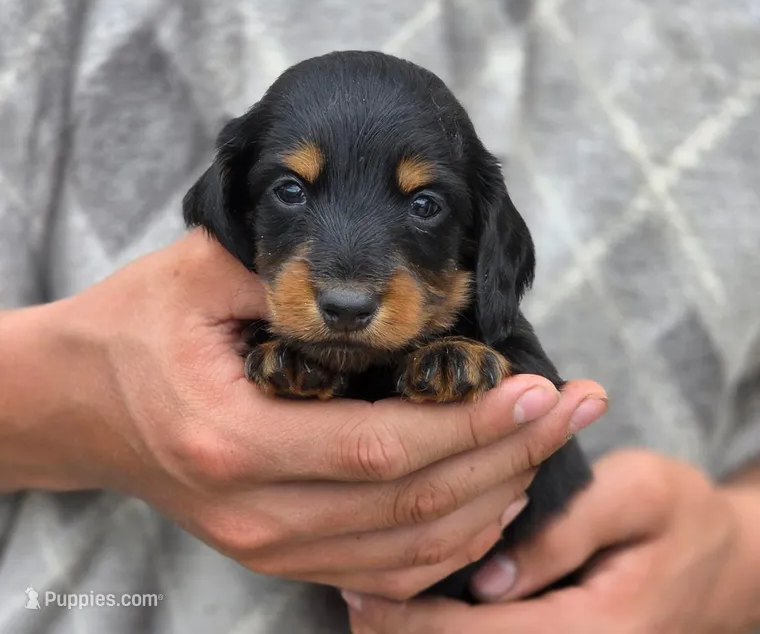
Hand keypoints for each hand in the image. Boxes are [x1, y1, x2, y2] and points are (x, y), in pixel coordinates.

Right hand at [0, 230, 606, 597]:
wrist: (78, 400)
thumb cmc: (135, 327)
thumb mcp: (202, 275)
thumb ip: (294, 276)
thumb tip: (390, 286)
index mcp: (233, 439)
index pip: (383, 447)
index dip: (473, 423)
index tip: (541, 386)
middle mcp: (253, 511)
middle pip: (412, 505)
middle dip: (508, 456)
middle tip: (575, 409)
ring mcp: (263, 544)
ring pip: (408, 549)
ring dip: (492, 501)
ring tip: (548, 448)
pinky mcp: (273, 549)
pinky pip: (380, 570)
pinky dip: (448, 545)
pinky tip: (491, 504)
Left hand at [345, 450, 759, 632]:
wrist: (733, 566)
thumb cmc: (682, 518)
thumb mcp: (638, 495)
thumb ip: (565, 530)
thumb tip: (490, 577)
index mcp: (595, 631)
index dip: (417, 623)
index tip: (361, 595)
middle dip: (407, 632)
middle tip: (350, 592)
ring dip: (425, 632)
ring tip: (370, 595)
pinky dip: (458, 627)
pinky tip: (424, 599)